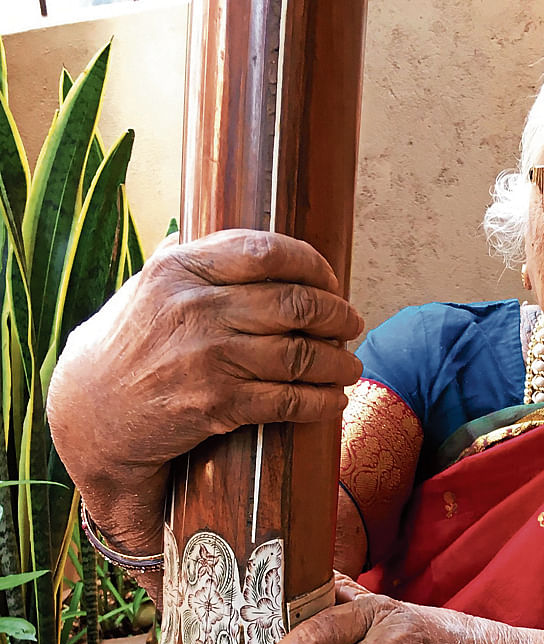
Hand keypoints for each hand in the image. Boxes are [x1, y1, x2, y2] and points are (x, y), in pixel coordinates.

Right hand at [47, 229, 363, 549]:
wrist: (92, 414)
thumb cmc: (125, 349)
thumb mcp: (141, 290)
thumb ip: (175, 261)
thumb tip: (188, 230)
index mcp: (181, 269)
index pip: (267, 252)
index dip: (313, 265)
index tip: (331, 279)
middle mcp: (196, 308)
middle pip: (295, 303)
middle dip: (337, 315)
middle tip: (352, 324)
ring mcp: (208, 357)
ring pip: (300, 355)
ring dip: (338, 362)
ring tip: (351, 365)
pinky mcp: (217, 404)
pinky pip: (289, 400)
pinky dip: (322, 401)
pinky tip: (335, 399)